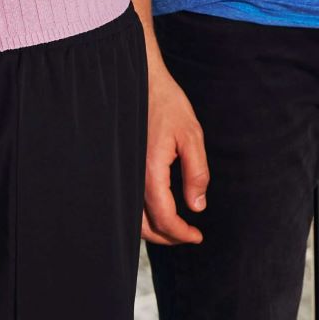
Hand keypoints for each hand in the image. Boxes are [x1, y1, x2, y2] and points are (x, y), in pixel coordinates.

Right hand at [140, 53, 209, 245]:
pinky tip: (158, 211)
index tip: (197, 237)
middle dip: (167, 237)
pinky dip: (141, 216)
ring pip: (132, 217)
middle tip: (189, 236)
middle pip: (144, 225)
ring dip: (153, 229)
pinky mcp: (121, 168)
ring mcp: (122, 173)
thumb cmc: (167, 105)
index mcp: (150, 170)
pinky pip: (127, 202)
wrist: (140, 82)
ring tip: (176, 228)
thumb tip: (197, 206)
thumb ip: (197, 173)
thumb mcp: (192, 136)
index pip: (164, 217)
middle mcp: (131, 177)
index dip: (181, 233)